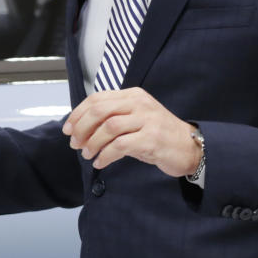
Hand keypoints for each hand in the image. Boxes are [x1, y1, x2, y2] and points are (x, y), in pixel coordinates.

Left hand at [62, 87, 200, 176]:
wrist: (190, 147)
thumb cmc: (158, 135)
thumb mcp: (135, 119)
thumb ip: (113, 117)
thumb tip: (80, 127)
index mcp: (132, 95)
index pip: (97, 99)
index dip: (78, 114)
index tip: (68, 129)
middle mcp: (139, 104)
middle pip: (99, 110)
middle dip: (81, 128)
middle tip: (74, 143)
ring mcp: (147, 120)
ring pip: (108, 127)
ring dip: (92, 142)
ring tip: (87, 154)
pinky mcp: (152, 138)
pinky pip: (121, 146)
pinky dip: (106, 155)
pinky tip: (100, 162)